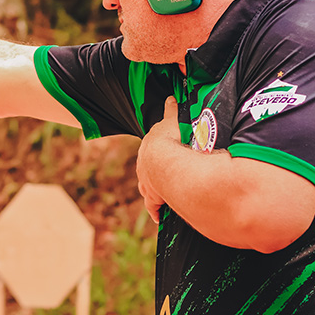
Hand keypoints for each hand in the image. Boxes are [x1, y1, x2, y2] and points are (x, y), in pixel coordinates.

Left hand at [136, 96, 180, 223]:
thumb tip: (171, 98)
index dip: (156, 157)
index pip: (150, 154)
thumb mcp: (170, 121)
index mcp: (148, 151)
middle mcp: (143, 168)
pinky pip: (153, 206)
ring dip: (155, 192)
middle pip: (147, 172)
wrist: (163, 161)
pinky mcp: (153, 198)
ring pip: (148, 189)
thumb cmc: (168, 140)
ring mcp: (147, 183)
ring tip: (164, 195)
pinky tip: (159, 216)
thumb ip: (171, 110)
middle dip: (154, 174)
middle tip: (164, 177)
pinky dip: (156, 210)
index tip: (161, 160)